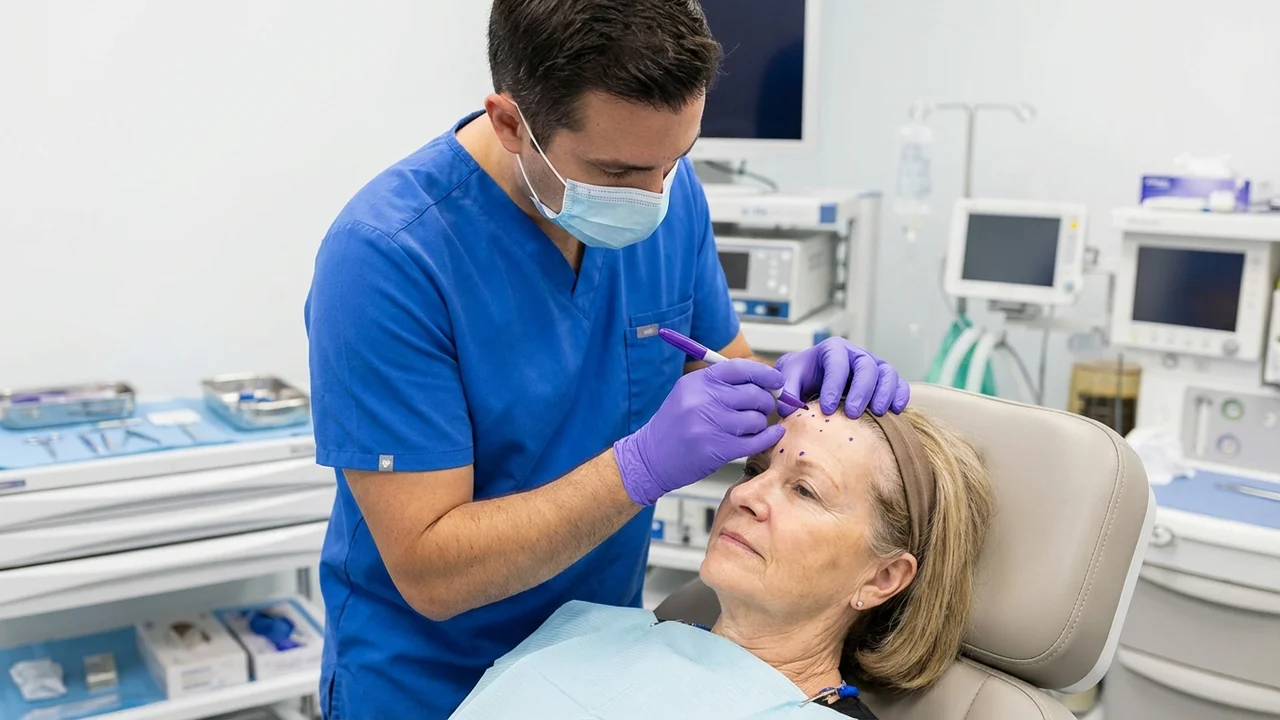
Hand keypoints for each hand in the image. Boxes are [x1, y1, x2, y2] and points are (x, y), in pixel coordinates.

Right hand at [613, 360, 786, 505]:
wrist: (650, 457)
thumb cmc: (674, 425)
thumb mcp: (688, 393)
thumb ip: (721, 384)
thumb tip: (763, 380)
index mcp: (697, 382)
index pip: (740, 369)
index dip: (764, 373)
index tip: (777, 380)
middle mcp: (703, 400)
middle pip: (753, 394)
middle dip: (766, 400)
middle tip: (765, 406)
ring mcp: (710, 426)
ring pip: (756, 419)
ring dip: (761, 422)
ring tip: (752, 425)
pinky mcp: (717, 450)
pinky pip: (756, 441)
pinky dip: (769, 437)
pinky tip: (772, 434)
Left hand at [775, 337, 908, 417]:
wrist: (814, 377)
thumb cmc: (803, 376)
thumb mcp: (790, 377)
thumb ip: (788, 390)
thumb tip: (788, 408)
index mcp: (833, 349)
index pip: (837, 363)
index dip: (833, 385)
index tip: (826, 408)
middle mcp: (856, 354)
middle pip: (866, 367)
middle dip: (861, 391)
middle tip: (852, 414)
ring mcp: (874, 366)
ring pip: (887, 373)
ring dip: (884, 393)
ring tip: (877, 413)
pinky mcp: (885, 380)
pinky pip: (899, 384)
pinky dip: (900, 396)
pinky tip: (895, 411)